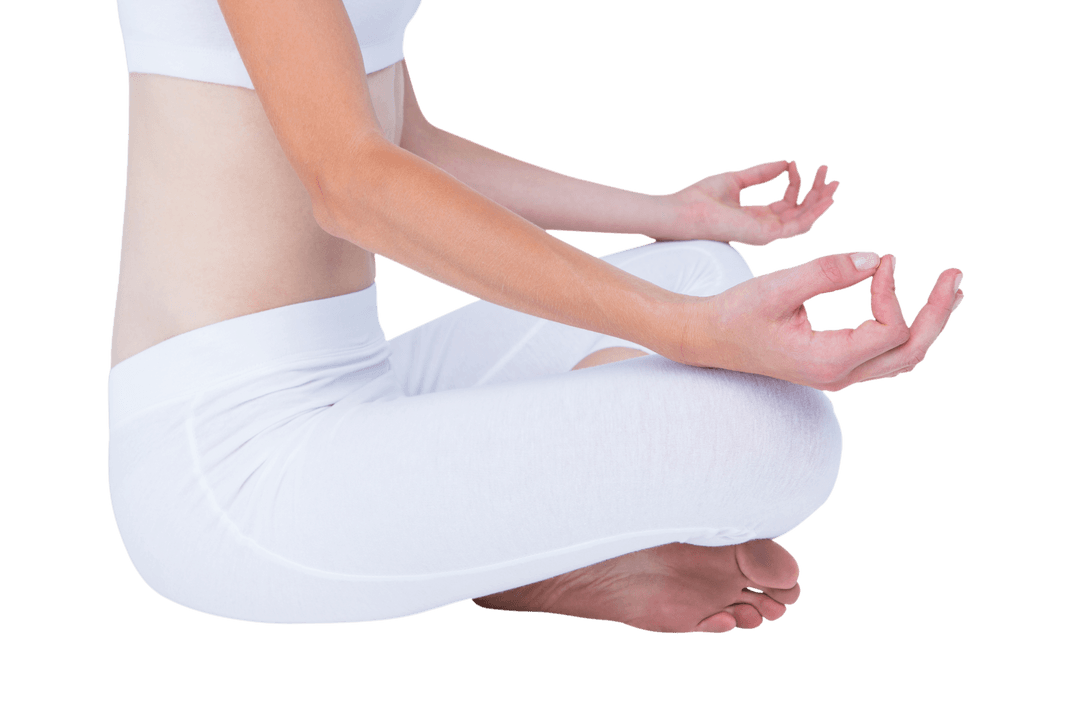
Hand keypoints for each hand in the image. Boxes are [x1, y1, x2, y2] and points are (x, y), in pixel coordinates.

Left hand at [663, 160, 839, 246]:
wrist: (685, 211)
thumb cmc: (701, 198)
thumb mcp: (736, 179)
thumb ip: (761, 173)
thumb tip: (785, 162)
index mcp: (755, 216)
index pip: (785, 203)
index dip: (795, 184)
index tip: (795, 165)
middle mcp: (763, 227)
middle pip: (799, 212)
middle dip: (817, 194)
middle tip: (829, 174)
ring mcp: (766, 233)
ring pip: (804, 220)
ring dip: (821, 201)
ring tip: (833, 181)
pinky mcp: (766, 236)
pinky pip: (799, 227)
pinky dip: (815, 213)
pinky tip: (825, 197)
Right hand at [671, 251, 964, 391]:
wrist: (705, 338)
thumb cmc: (734, 314)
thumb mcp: (779, 286)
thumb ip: (829, 271)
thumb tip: (877, 259)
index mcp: (828, 361)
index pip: (891, 330)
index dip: (893, 291)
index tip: (882, 260)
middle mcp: (839, 376)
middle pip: (911, 352)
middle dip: (938, 313)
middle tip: (956, 276)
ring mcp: (838, 375)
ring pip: (902, 358)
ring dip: (929, 324)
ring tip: (949, 292)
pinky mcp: (834, 366)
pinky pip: (885, 355)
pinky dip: (907, 330)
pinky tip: (916, 306)